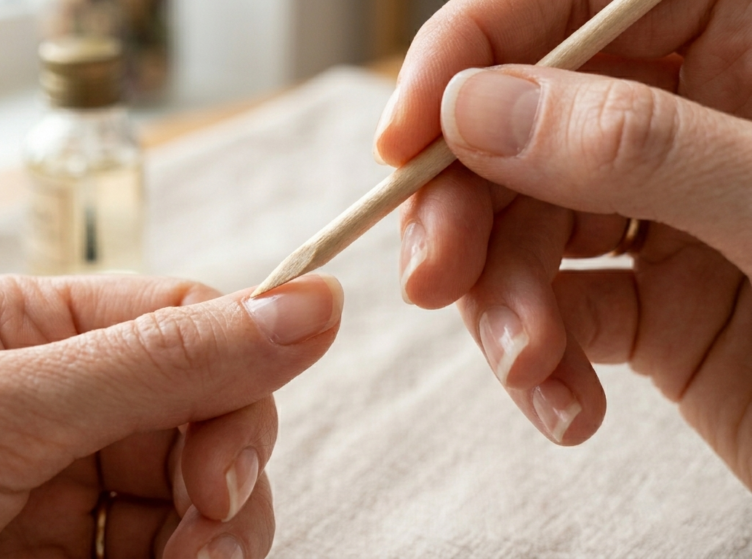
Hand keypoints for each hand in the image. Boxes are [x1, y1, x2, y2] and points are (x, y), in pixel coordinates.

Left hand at [0, 274, 342, 557]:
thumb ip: (158, 363)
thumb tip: (312, 304)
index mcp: (25, 332)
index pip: (180, 328)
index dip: (235, 377)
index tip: (232, 459)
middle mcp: (48, 410)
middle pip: (199, 426)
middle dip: (219, 482)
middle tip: (199, 532)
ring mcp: (51, 499)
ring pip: (188, 509)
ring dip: (205, 542)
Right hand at [375, 0, 751, 485]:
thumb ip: (635, 147)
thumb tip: (478, 110)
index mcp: (743, 40)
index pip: (567, 0)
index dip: (468, 54)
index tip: (406, 137)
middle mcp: (691, 115)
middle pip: (518, 126)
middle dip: (465, 207)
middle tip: (431, 274)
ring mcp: (666, 210)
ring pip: (523, 227)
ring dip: (501, 304)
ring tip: (530, 365)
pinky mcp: (654, 301)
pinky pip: (561, 311)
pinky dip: (543, 362)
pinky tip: (568, 405)